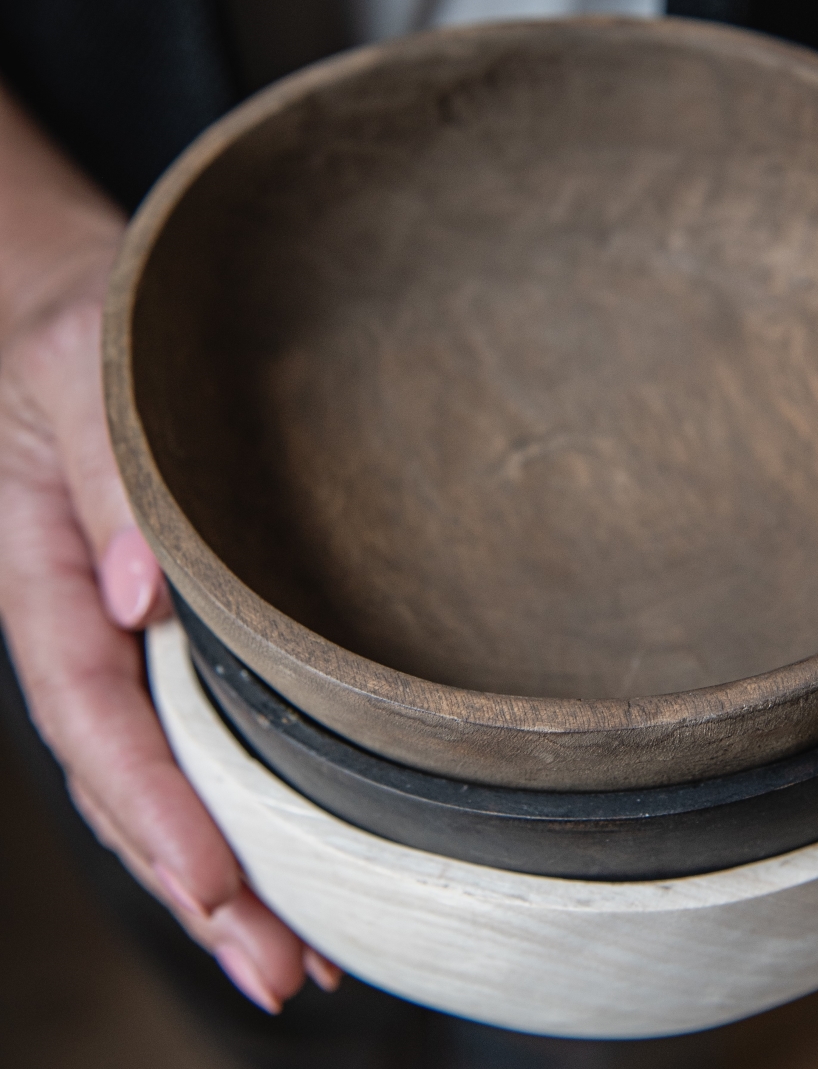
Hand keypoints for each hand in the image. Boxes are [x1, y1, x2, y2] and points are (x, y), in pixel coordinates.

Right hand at [0, 286, 341, 1010]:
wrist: (64, 321)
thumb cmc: (73, 342)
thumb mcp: (77, 383)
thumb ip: (103, 486)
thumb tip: (142, 601)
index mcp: (41, 581)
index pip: (94, 720)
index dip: (154, 810)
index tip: (220, 889)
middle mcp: (79, 630)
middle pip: (129, 786)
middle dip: (201, 889)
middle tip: (281, 976)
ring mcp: (114, 643)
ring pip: (157, 784)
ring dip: (222, 879)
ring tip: (297, 963)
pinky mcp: (155, 634)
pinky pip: (183, 739)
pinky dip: (229, 813)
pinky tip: (283, 868)